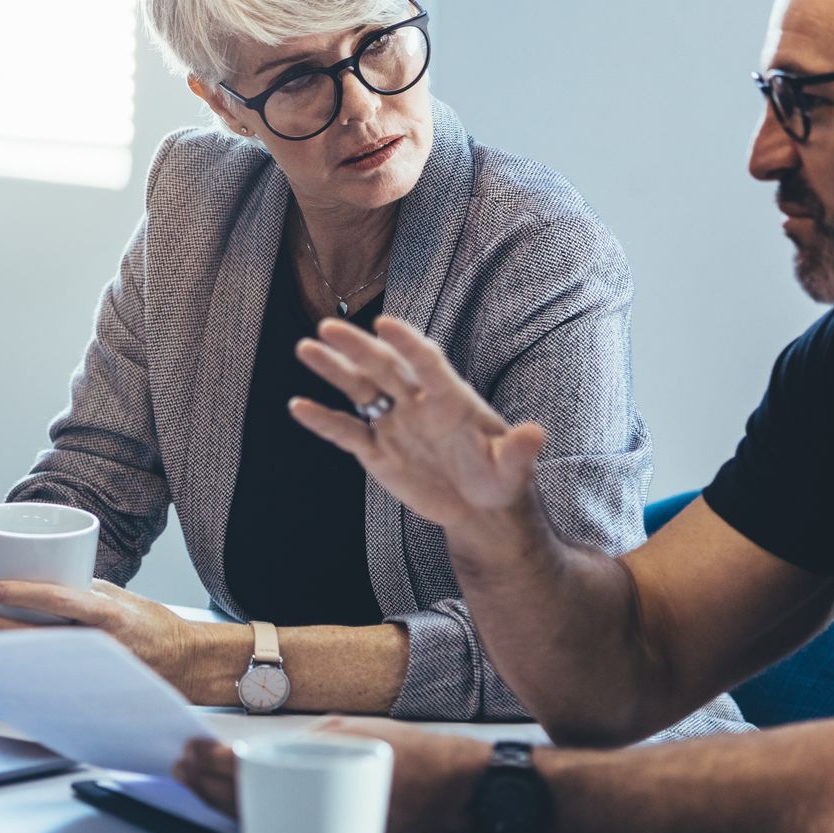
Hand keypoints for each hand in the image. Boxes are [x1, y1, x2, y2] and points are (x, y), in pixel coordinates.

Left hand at [0, 578, 200, 693]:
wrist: (185, 663)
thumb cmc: (152, 626)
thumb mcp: (118, 598)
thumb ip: (81, 591)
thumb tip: (40, 580)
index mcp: (108, 614)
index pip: (61, 601)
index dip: (24, 595)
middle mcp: (100, 643)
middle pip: (40, 635)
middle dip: (0, 627)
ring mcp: (94, 667)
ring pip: (39, 659)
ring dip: (5, 648)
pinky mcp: (90, 684)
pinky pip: (50, 677)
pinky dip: (24, 669)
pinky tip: (2, 664)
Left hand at [173, 718, 488, 832]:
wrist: (457, 790)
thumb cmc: (413, 757)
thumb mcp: (350, 734)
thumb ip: (301, 743)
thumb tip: (254, 753)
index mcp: (321, 777)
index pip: (250, 775)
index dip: (212, 765)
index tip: (191, 751)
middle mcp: (320, 813)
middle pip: (245, 803)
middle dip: (206, 785)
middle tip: (181, 767)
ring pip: (258, 823)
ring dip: (220, 803)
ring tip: (193, 783)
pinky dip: (252, 818)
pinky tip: (233, 805)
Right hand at [292, 315, 546, 552]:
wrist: (478, 508)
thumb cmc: (500, 480)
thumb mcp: (513, 470)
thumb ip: (519, 451)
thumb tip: (535, 435)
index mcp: (450, 399)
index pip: (426, 362)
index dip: (407, 344)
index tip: (385, 324)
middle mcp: (417, 403)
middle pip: (384, 367)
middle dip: (358, 347)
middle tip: (328, 327)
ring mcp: (394, 423)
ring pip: (360, 389)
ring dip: (334, 369)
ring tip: (307, 348)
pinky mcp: (377, 450)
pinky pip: (347, 432)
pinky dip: (323, 421)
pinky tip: (298, 406)